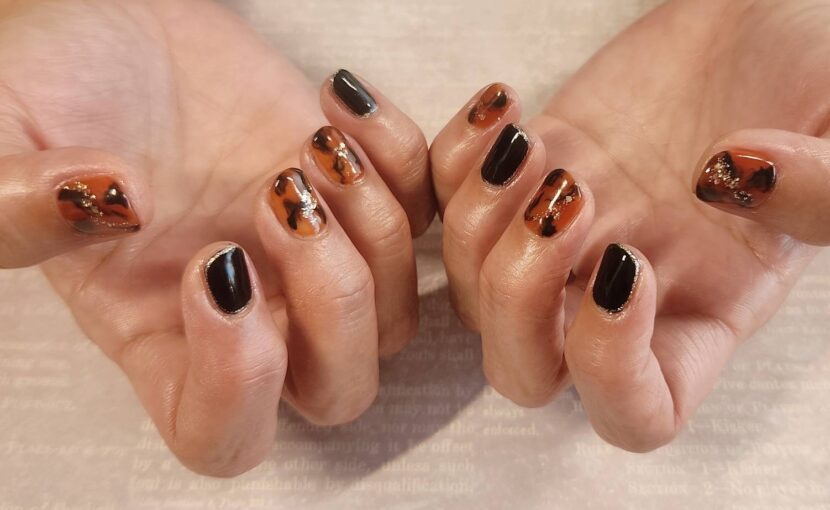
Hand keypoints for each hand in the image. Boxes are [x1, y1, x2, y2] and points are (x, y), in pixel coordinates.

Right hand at [0, 0, 433, 475]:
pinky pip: (424, 214)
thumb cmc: (48, 86)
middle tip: (282, 198)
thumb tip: (116, 207)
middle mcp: (244, 313)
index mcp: (153, 334)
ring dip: (375, 226)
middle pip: (340, 388)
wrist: (114, 26)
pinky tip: (337, 104)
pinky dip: (405, 161)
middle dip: (334, 300)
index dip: (239, 384)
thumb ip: (15, 205)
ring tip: (311, 145)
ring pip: (396, 312)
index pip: (222, 437)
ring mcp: (305, 257)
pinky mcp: (350, 192)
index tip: (213, 266)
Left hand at [430, 0, 828, 451]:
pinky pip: (446, 204)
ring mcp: (563, 239)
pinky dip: (450, 164)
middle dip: (517, 296)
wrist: (750, 24)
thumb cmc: (807, 80)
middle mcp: (622, 295)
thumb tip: (735, 178)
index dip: (610, 371)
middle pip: (523, 369)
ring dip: (479, 222)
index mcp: (707, 315)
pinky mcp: (522, 178)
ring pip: (470, 292)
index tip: (629, 268)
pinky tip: (505, 111)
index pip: (636, 414)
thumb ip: (825, 188)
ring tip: (532, 147)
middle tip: (567, 199)